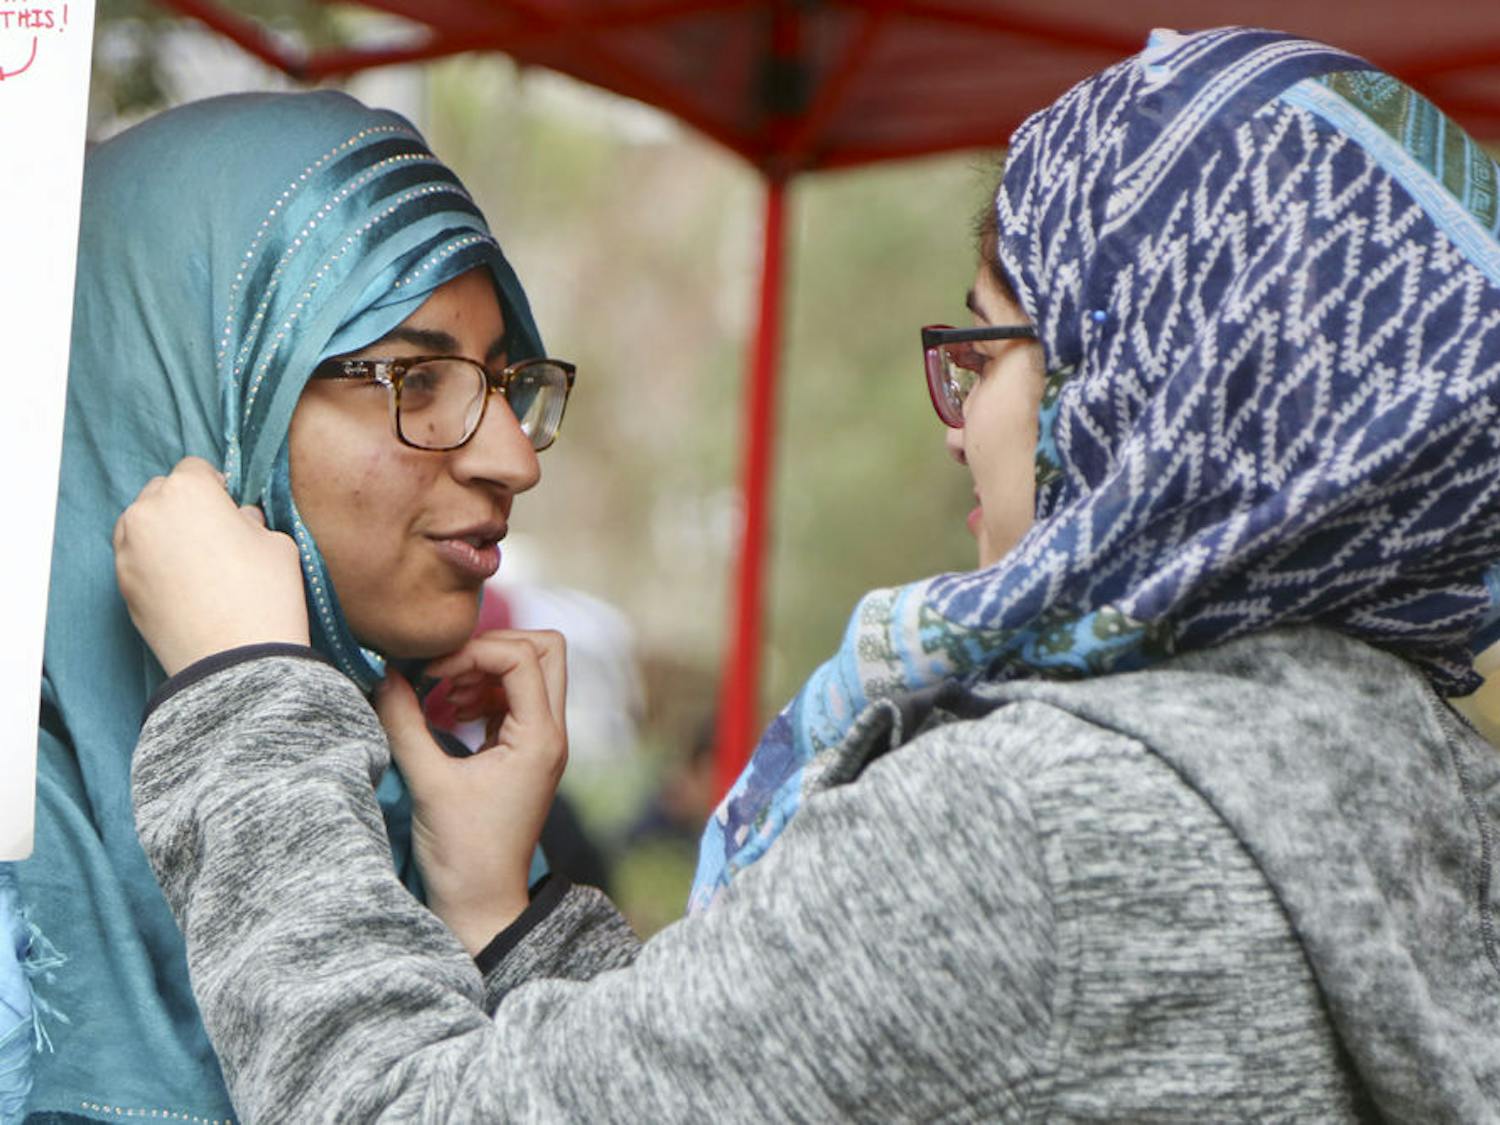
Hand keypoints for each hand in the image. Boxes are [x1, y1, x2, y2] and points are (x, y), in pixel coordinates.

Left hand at [114, 456, 309, 675]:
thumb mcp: (277, 543)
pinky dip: (155, 564)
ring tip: (198, 565)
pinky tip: (185, 588)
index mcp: (187, 491)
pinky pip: (138, 559)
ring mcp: (127, 550)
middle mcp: (147, 512)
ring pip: (144, 526)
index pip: (197, 469)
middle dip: (186, 508)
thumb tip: (237, 521)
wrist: (236, 662)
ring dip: (166, 534)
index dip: (219, 488)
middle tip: (216, 538)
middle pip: (163, 493)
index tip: (232, 510)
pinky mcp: (121, 585)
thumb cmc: (264, 595)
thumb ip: (250, 521)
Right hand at [373, 630, 567, 954]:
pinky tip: (447, 714)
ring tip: (441, 697)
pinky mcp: (525, 752)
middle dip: (491, 647)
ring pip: (532, 670)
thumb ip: (404, 722)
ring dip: (485, 670)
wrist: (481, 904)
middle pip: (545, 650)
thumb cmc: (461, 852)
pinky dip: (483, 691)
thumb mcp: (427, 782)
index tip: (430, 676)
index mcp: (539, 738)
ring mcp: (542, 742)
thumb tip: (384, 675)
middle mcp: (551, 734)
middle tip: (445, 671)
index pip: (522, 657)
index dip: (472, 653)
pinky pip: (515, 698)